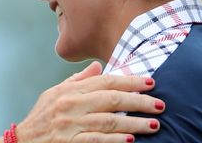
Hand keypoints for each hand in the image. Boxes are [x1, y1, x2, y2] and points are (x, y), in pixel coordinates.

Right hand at [11, 61, 162, 141]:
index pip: (106, 81)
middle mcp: (71, 105)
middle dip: (139, 101)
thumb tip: (100, 66)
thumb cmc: (41, 118)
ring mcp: (70, 125)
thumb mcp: (55, 94)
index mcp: (70, 90)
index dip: (130, 81)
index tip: (150, 83)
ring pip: (108, 121)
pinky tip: (131, 140)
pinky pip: (96, 140)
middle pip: (111, 99)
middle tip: (160, 104)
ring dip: (134, 122)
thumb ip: (79, 80)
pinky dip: (114, 140)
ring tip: (154, 124)